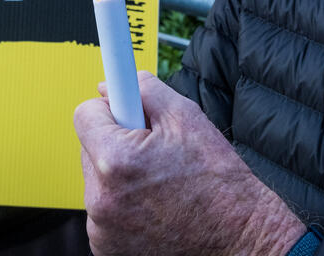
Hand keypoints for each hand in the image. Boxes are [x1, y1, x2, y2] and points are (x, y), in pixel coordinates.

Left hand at [74, 72, 305, 255]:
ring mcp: (102, 230)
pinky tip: (156, 208)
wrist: (239, 238)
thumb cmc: (218, 181)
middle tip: (156, 152)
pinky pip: (105, 213)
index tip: (126, 112)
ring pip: (98, 183)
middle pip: (89, 149)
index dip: (109, 108)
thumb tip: (113, 85)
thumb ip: (144, 90)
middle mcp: (100, 200)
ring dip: (120, 177)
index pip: (84, 115)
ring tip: (162, 184)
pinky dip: (124, 207)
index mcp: (115, 160)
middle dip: (116, 143)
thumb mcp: (187, 117)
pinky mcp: (107, 250)